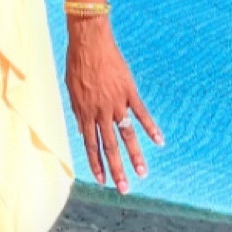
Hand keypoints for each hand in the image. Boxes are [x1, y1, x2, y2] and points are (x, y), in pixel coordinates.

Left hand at [65, 19, 161, 193]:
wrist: (88, 42)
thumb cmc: (76, 63)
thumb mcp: (71, 90)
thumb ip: (78, 112)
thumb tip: (83, 131)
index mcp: (84, 113)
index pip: (91, 145)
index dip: (96, 164)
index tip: (102, 180)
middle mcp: (100, 112)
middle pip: (109, 147)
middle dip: (116, 170)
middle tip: (123, 189)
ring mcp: (116, 103)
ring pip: (126, 135)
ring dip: (135, 156)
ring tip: (142, 173)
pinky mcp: (129, 92)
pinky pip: (141, 113)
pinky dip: (151, 127)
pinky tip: (159, 141)